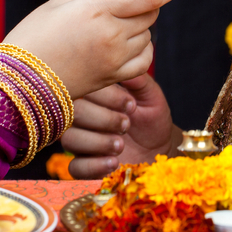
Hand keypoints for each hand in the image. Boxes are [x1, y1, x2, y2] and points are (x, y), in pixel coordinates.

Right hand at [2, 0, 177, 99]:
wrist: (19, 80)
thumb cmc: (34, 35)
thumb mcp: (60, 4)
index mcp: (98, 9)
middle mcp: (111, 33)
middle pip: (150, 15)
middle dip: (146, 6)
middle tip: (129, 4)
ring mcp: (115, 58)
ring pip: (147, 37)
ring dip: (140, 28)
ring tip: (115, 27)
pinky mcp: (113, 77)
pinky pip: (144, 61)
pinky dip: (141, 51)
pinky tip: (126, 47)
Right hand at [61, 73, 181, 178]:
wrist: (160, 149)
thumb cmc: (152, 118)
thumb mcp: (150, 96)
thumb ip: (138, 80)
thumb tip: (124, 64)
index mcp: (93, 95)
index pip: (85, 88)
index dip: (107, 96)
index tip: (131, 105)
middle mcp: (81, 116)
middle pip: (73, 113)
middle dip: (103, 119)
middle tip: (127, 124)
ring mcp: (80, 141)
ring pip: (70, 139)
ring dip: (98, 142)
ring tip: (121, 145)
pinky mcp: (83, 166)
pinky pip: (75, 168)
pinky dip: (94, 165)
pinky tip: (114, 162)